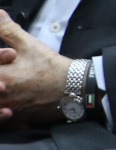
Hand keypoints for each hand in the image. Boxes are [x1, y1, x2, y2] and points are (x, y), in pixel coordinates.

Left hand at [0, 10, 71, 124]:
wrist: (74, 88)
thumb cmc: (50, 66)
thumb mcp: (29, 44)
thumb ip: (7, 30)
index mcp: (0, 75)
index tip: (5, 58)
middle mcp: (1, 95)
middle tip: (4, 77)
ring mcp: (6, 109)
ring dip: (0, 97)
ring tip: (6, 88)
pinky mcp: (14, 119)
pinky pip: (2, 119)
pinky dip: (2, 113)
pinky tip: (6, 107)